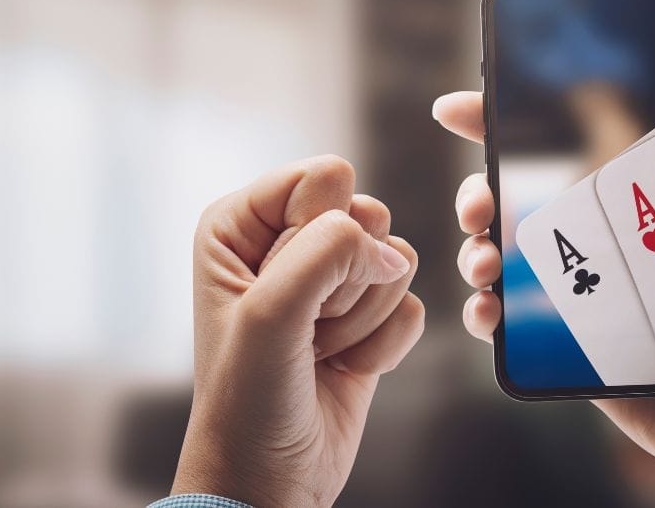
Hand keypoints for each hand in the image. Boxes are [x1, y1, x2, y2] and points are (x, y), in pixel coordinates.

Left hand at [172, 156, 423, 507]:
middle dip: (347, 282)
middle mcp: (286, 241)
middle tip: (307, 326)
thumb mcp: (270, 314)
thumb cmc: (248, 400)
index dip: (321, 232)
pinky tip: (345, 366)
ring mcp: (330, 280)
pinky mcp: (368, 315)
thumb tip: (389, 250)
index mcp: (242, 223)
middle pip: (369, 214)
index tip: (286, 290)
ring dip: (364, 318)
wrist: (271, 477)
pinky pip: (413, 304)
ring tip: (319, 350)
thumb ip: (327, 252)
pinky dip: (385, 345)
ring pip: (397, 260)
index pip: (324, 177)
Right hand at [432, 41, 654, 503]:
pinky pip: (506, 319)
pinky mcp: (563, 340)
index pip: (563, 145)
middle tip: (477, 201)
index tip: (464, 105)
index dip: (506, 121)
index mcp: (635, 202)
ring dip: (472, 249)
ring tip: (484, 260)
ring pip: (499, 255)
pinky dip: (483, 312)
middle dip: (476, 190)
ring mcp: (578, 291)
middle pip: (514, 198)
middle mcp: (599, 240)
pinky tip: (488, 312)